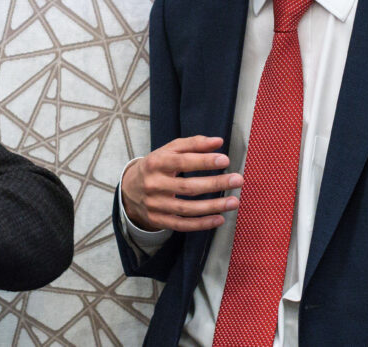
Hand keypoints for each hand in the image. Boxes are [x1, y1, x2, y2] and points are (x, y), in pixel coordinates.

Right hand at [120, 135, 240, 232]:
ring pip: (186, 208)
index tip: (225, 160)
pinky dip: (202, 224)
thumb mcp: (169, 150)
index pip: (182, 161)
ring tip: (234, 202)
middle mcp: (154, 184)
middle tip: (237, 180)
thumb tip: (218, 142)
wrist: (129, 189)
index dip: (204, 161)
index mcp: (156, 163)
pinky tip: (219, 219)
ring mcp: (155, 204)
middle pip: (187, 186)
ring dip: (213, 206)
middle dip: (215, 184)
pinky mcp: (158, 220)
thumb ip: (193, 144)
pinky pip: (182, 225)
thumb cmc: (156, 166)